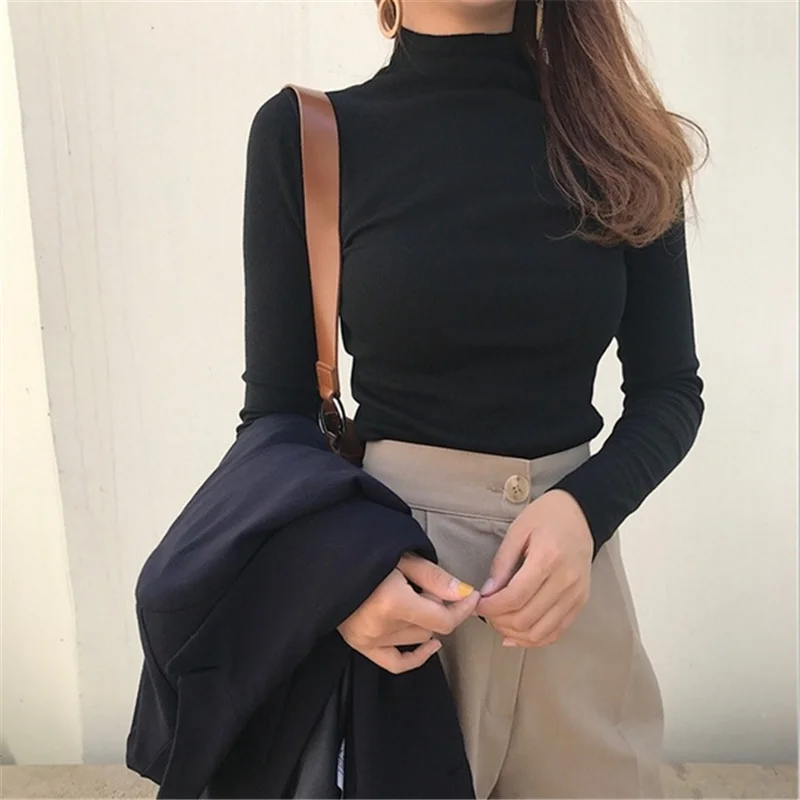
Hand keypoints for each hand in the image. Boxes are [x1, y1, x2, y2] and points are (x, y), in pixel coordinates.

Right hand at [338, 554, 478, 673]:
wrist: (328, 558)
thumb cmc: (365, 551)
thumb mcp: (403, 557)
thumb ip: (435, 578)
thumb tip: (464, 594)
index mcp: (393, 603)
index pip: (443, 620)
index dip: (463, 609)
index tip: (472, 597)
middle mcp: (381, 627)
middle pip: (431, 627)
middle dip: (439, 607)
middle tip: (429, 584)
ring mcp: (368, 639)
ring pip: (417, 638)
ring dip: (424, 621)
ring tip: (414, 597)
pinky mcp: (359, 644)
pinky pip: (395, 662)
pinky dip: (415, 656)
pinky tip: (430, 645)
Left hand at [476, 489, 592, 647]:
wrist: (580, 513)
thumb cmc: (546, 516)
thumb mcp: (517, 531)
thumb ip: (501, 563)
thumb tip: (487, 593)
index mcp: (548, 558)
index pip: (514, 597)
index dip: (491, 607)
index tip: (477, 604)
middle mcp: (566, 581)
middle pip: (526, 618)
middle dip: (498, 621)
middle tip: (485, 612)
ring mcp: (576, 594)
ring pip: (541, 632)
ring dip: (515, 633)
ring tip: (499, 622)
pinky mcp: (581, 602)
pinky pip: (557, 632)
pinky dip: (535, 639)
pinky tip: (517, 634)